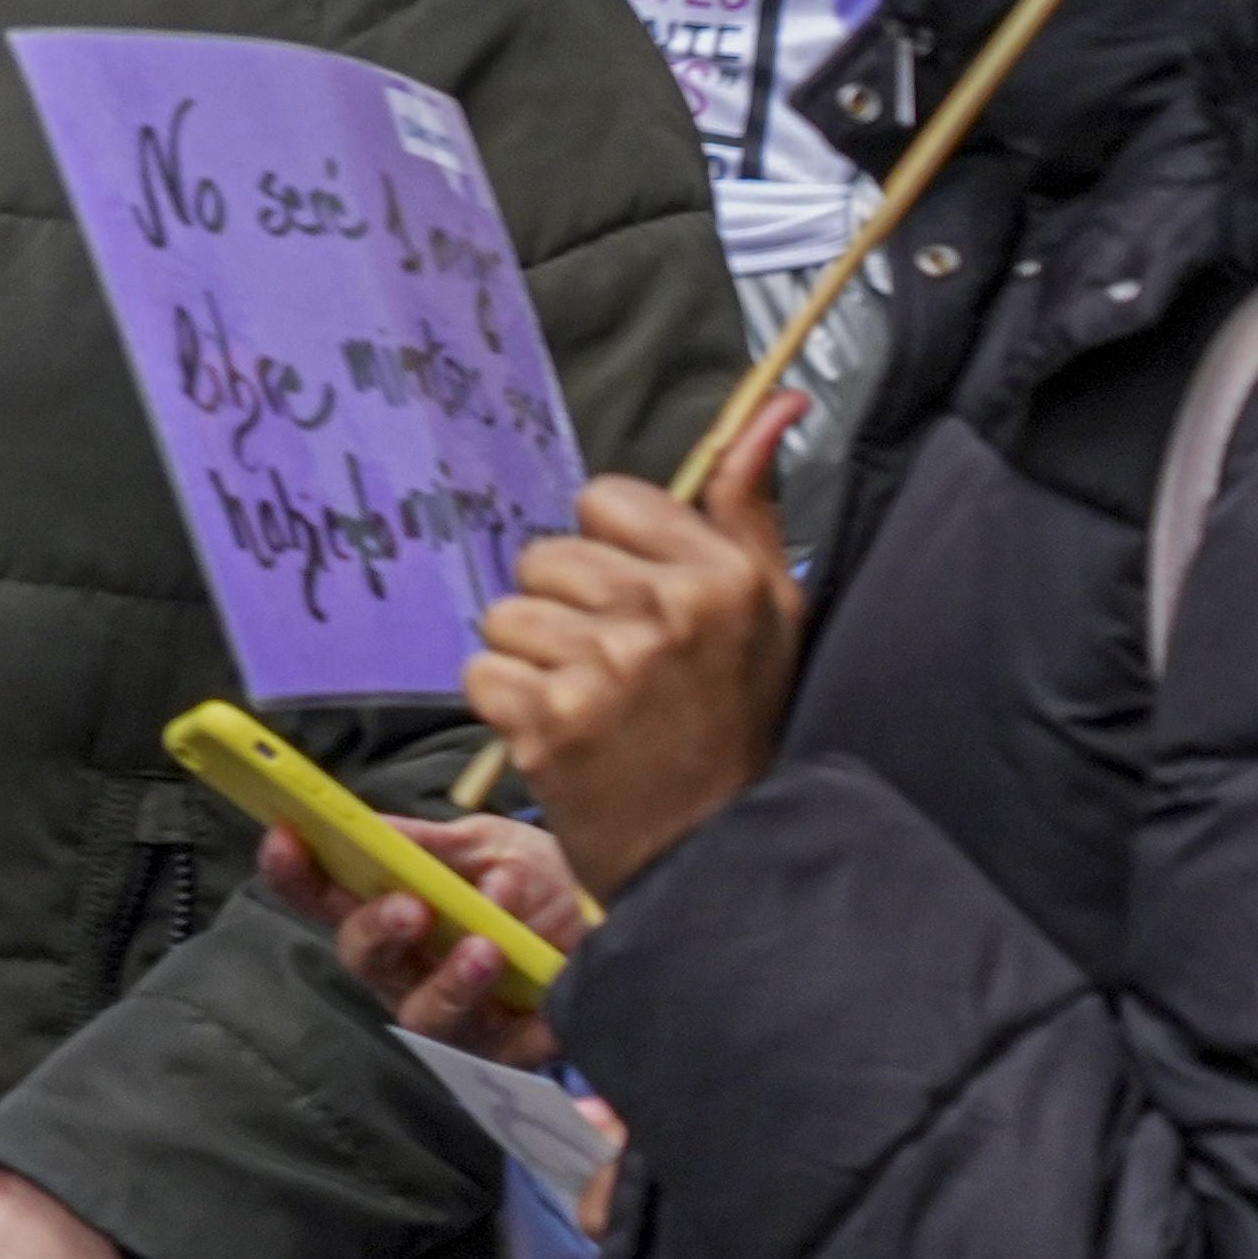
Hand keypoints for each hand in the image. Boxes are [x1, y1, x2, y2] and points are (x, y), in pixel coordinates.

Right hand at [258, 812, 586, 1072]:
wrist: (624, 923)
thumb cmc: (540, 884)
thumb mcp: (492, 846)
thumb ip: (440, 846)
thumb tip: (390, 843)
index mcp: (390, 907)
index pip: (322, 892)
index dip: (293, 870)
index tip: (286, 837)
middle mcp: (408, 967)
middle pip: (363, 958)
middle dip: (376, 930)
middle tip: (411, 908)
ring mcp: (454, 1015)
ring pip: (425, 1014)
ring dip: (449, 982)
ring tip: (486, 949)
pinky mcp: (508, 1055)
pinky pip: (506, 1050)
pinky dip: (528, 1024)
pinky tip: (547, 1002)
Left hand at [467, 394, 804, 900]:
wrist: (722, 855)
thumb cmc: (736, 726)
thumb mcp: (770, 611)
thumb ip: (751, 503)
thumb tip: (776, 403)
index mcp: (723, 576)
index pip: (604, 499)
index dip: (607, 553)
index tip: (635, 605)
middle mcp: (669, 612)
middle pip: (545, 555)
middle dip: (563, 609)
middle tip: (611, 669)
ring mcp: (608, 667)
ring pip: (507, 615)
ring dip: (531, 662)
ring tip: (589, 707)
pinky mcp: (553, 722)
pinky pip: (481, 673)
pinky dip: (505, 709)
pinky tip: (558, 737)